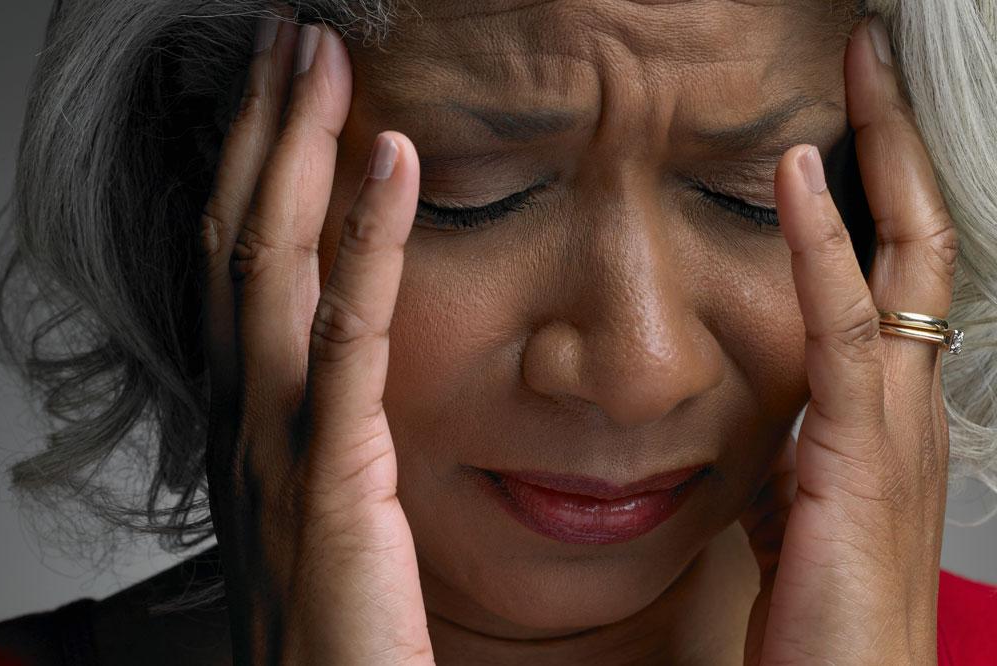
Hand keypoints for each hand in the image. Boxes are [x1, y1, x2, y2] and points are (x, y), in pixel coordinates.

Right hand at [198, 16, 433, 664]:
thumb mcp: (332, 515)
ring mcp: (279, 450)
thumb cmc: (345, 637)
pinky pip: (348, 339)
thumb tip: (358, 378)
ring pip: (269, 270)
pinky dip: (366, 241)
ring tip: (315, 57)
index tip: (280, 95)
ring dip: (292, 152)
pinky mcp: (336, 484)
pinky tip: (391, 159)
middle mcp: (247, 423)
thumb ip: (337, 440)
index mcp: (253, 425)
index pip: (238, 270)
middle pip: (237, 245)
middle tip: (286, 39)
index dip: (252, 173)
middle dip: (258, 133)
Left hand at [739, 16, 957, 664]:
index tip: (844, 121)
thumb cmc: (824, 614)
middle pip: (922, 241)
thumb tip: (765, 427)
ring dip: (881, 160)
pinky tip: (801, 177)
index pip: (896, 274)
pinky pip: (844, 325)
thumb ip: (791, 454)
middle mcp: (909, 402)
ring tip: (860, 74)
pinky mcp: (856, 452)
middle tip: (873, 60)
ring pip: (905, 260)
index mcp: (888, 411)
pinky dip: (821, 244)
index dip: (879, 192)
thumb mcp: (799, 510)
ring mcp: (894, 422)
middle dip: (901, 146)